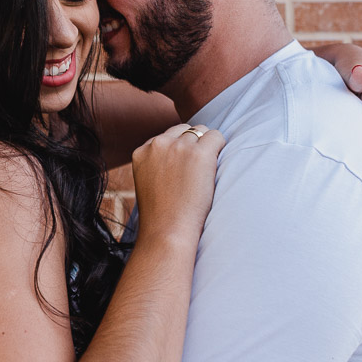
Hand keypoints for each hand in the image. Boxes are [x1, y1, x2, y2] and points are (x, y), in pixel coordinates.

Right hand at [131, 124, 224, 243]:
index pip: (167, 136)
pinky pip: (217, 137)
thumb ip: (157, 164)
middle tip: (197, 172)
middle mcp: (158, 144)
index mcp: (141, 151)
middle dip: (193, 145)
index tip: (184, 169)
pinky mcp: (199, 153)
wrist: (167, 231)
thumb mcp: (148, 182)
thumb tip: (179, 156)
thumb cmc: (161, 215)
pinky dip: (220, 148)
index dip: (179, 150)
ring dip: (207, 148)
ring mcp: (179, 147)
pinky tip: (216, 168)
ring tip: (205, 174)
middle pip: (185, 130)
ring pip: (201, 131)